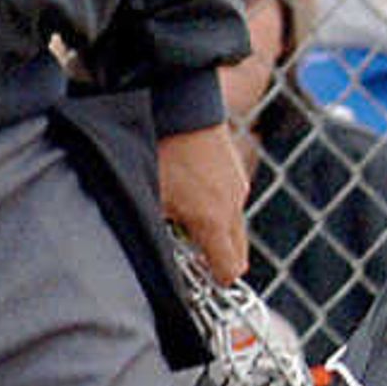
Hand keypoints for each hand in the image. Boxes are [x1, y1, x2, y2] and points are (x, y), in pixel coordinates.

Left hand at [157, 122, 251, 282]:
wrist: (177, 101)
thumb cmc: (158, 149)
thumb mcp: (148, 198)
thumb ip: (156, 234)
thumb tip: (151, 257)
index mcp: (213, 220)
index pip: (230, 269)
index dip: (215, 281)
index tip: (199, 284)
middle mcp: (232, 205)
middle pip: (238, 251)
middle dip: (218, 260)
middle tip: (191, 260)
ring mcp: (237, 184)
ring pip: (233, 224)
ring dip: (215, 231)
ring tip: (182, 220)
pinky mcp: (233, 167)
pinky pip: (230, 200)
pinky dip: (216, 207)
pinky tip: (189, 193)